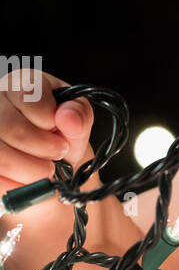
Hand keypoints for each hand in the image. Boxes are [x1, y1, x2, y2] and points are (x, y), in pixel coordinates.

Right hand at [0, 69, 93, 203]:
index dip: (48, 120)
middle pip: (9, 126)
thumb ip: (78, 116)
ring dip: (27, 170)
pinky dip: (13, 185)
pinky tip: (27, 182)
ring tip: (46, 172)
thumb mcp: (78, 123)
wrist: (51, 165)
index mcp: (20, 84)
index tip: (61, 133)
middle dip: (40, 148)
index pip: (27, 95)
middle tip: (58, 155)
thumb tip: (68, 118)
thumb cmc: (61, 136)